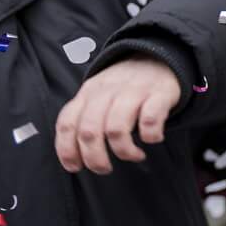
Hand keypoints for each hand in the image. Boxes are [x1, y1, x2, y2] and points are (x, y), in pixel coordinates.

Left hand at [55, 57, 181, 173]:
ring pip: (116, 129)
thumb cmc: (125, 86)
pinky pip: (150, 120)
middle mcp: (107, 92)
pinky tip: (153, 139)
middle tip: (104, 169)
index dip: (66, 150)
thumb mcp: (98, 94)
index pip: (67, 124)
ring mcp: (133, 92)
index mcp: (87, 93)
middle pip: (90, 131)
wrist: (158, 56)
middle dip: (95, 158)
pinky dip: (150, 136)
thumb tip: (73, 154)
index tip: (75, 167)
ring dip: (124, 151)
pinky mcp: (159, 94)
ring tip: (133, 156)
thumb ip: (84, 117)